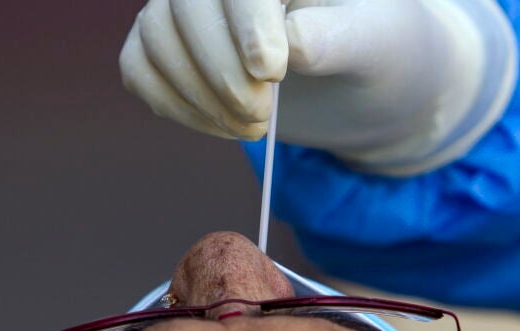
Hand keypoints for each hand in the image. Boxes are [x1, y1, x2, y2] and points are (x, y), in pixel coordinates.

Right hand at [120, 0, 516, 174]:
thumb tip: (285, 40)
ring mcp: (193, 10)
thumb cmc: (381, 56)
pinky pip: (138, 67)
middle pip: (186, 6)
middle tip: (261, 118)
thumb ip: (333, 38)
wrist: (368, 89)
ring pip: (155, 36)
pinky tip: (218, 125)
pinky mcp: (172, 49)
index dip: (246, 21)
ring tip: (250, 128)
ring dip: (196, 95)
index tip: (270, 72)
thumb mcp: (376, 46)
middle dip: (221, 71)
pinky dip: (170, 103)